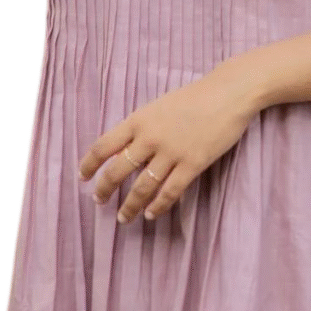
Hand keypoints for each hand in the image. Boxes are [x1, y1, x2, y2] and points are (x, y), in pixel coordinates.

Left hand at [78, 67, 259, 223]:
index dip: (89, 164)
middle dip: (104, 190)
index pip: (103, 146)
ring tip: (124, 217)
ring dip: (130, 205)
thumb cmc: (194, 98)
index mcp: (138, 120)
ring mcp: (171, 152)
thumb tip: (123, 150)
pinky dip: (157, 206)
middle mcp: (149, 138)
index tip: (82, 177)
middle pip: (117, 170)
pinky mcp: (192, 164)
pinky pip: (170, 192)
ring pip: (142, 187)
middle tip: (99, 201)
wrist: (227, 93)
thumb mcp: (158, 107)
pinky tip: (150, 214)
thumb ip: (141, 127)